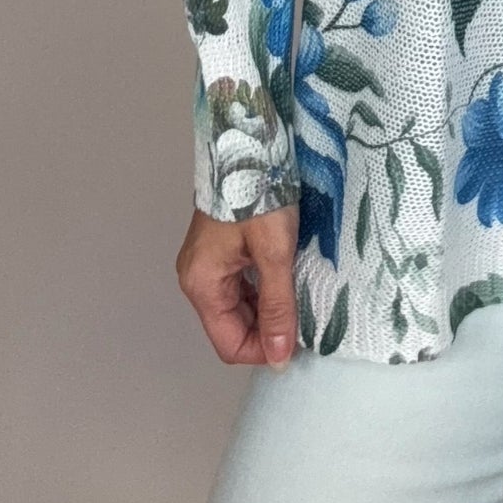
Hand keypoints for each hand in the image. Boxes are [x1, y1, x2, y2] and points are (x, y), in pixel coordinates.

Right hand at [176, 201, 300, 369]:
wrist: (247, 143)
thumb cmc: (258, 194)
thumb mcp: (275, 253)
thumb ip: (278, 306)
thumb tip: (279, 358)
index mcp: (203, 284)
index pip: (229, 344)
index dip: (264, 349)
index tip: (298, 339)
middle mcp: (198, 278)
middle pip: (233, 326)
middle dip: (268, 327)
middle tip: (304, 315)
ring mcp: (207, 262)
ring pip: (239, 305)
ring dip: (268, 307)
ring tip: (298, 294)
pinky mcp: (220, 249)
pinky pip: (241, 284)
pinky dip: (263, 288)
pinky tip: (286, 277)